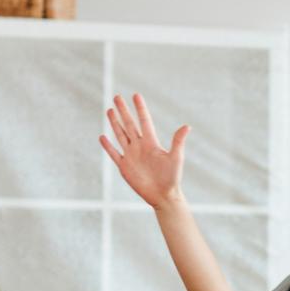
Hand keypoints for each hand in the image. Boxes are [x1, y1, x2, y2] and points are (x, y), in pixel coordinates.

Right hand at [100, 93, 189, 208]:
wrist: (163, 195)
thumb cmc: (172, 177)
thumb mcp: (176, 158)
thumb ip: (178, 141)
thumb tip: (187, 126)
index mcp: (151, 142)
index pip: (144, 121)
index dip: (140, 108)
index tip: (136, 95)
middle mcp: (140, 146)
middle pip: (129, 124)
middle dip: (123, 111)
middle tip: (117, 97)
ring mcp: (131, 155)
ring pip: (120, 135)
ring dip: (115, 123)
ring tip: (109, 110)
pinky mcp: (124, 167)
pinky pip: (114, 153)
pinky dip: (108, 146)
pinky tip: (103, 136)